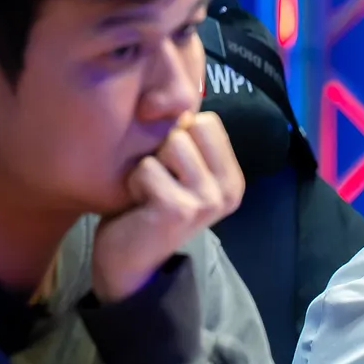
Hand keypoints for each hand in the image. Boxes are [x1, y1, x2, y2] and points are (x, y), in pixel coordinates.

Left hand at [92, 111, 244, 302]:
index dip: (179, 135)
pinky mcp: (179, 209)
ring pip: (169, 144)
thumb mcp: (179, 173)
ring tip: (149, 191)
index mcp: (232, 178)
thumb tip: (180, 100)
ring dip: (148, 165)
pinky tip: (140, 205)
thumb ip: (190, 145)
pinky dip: (134, 184)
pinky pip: (147, 169)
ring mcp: (207, 200)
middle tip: (159, 180)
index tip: (170, 166)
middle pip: (190, 127)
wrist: (131, 262)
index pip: (208, 121)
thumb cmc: (148, 209)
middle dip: (163, 147)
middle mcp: (228, 190)